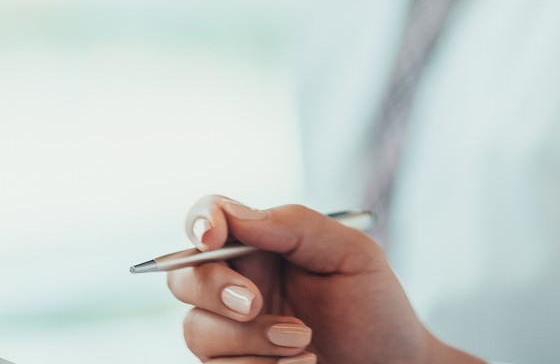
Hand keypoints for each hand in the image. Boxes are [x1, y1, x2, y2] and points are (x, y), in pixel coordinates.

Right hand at [168, 197, 484, 363]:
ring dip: (249, 340)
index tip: (212, 237)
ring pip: (198, 331)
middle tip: (254, 304)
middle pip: (184, 278)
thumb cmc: (375, 307)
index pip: (210, 220)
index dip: (200, 222)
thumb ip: (295, 226)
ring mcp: (234, 333)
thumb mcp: (351, 253)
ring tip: (305, 344)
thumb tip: (236, 215)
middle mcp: (239, 286)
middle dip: (213, 290)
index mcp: (262, 246)